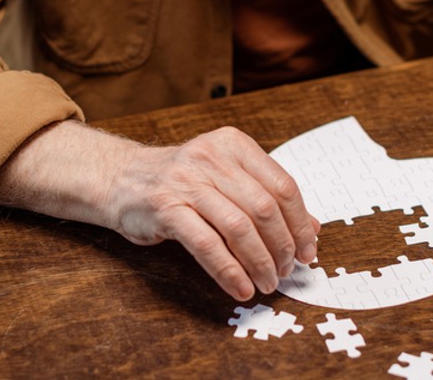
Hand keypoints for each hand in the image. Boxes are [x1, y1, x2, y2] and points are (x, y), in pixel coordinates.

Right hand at [0, 121, 319, 300]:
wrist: (121, 179)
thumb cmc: (180, 183)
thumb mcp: (225, 178)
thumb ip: (265, 197)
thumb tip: (311, 230)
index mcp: (233, 145)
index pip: (282, 185)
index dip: (300, 223)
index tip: (308, 251)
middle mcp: (211, 158)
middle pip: (264, 208)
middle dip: (283, 247)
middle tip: (287, 271)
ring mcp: (186, 182)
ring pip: (239, 227)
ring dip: (260, 262)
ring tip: (267, 283)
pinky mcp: (166, 208)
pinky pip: (207, 245)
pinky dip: (229, 271)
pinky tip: (240, 288)